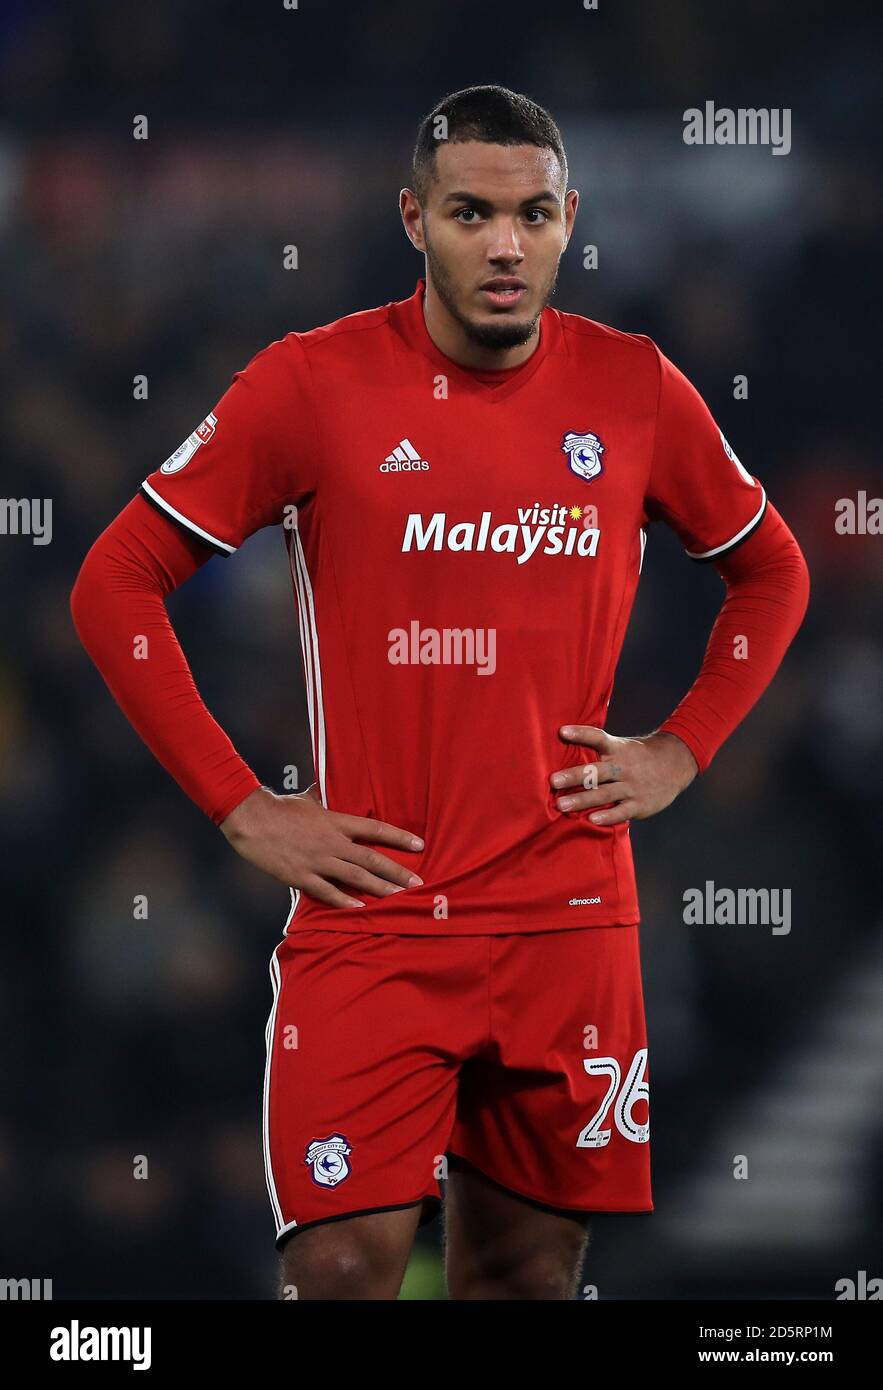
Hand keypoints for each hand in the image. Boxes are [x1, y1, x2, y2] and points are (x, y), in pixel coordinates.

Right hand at [219, 783, 423, 908]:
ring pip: (355, 877)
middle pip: (371, 858)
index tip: (419, 846)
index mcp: (336, 821)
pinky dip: (345, 901)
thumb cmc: (279, 807)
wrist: (251, 819)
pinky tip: (360, 909)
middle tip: (419, 884)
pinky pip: (327, 892)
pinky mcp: (301, 876)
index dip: (399, 838)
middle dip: (397, 872)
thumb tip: (328, 785)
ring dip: (379, 889)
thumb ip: (323, 796)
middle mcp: (332, 842)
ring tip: (399, 899)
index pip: (375, 829)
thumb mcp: (307, 799)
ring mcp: (317, 860)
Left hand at [549, 727, 697, 826]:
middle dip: (573, 776)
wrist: (676, 763)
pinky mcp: (640, 804)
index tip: (562, 732)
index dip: (581, 734)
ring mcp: (632, 786)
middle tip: (553, 781)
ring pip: (604, 793)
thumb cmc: (640, 756)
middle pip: (596, 771)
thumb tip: (566, 747)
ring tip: (561, 805)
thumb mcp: (624, 747)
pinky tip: (592, 820)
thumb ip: (600, 751)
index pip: (598, 738)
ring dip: (582, 800)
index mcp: (618, 749)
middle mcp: (623, 767)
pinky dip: (608, 816)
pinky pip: (622, 811)